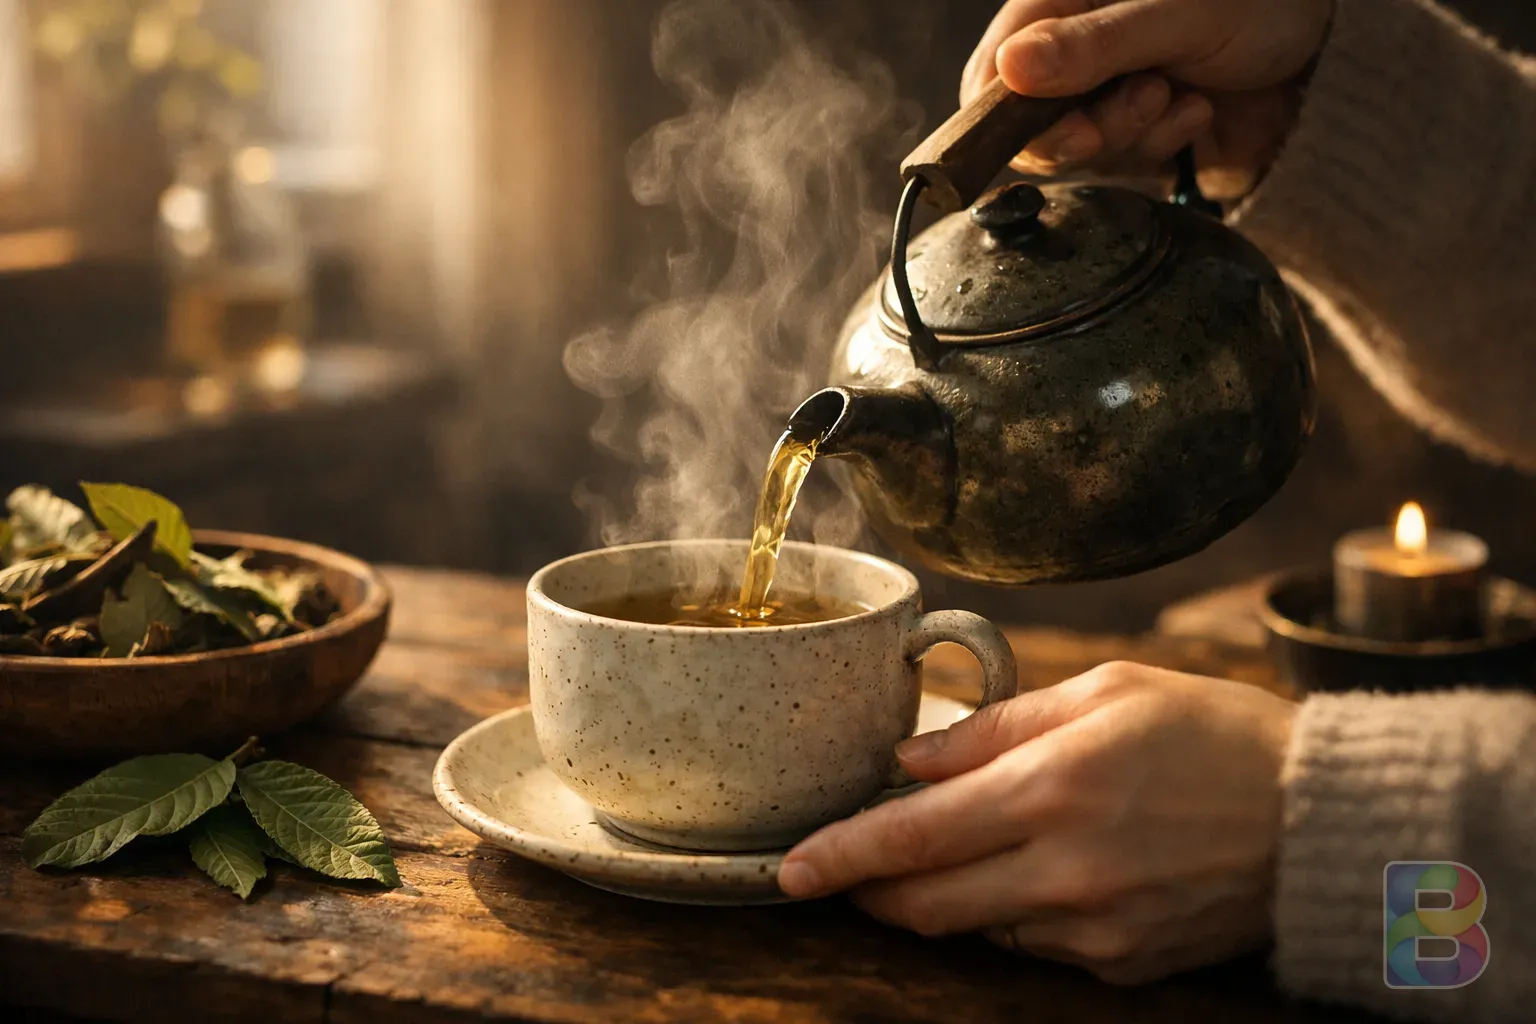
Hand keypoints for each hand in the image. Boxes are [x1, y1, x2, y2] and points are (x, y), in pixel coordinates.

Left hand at [778, 662, 1296, 983]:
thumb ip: (996, 725)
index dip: (840, 857)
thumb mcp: (1105, 693)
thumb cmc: (1212, 734)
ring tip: (959, 848)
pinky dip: (1009, 912)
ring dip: (941, 897)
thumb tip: (910, 756)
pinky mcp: (1124, 964)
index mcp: (1055, 788)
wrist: (1322, 820)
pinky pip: (1033, 946)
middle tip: (843, 867)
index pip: (913, 837)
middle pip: (925, 905)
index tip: (790, 869)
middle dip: (870, 891)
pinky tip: (1038, 871)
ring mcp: (1096, 929)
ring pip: (973, 929)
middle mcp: (1067, 871)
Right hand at [962, 0, 1334, 196]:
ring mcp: (1103, 91)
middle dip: (1085, 128)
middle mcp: (1075, 47)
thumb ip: (1094, 46)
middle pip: (1028, 121)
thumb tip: (1011, 70)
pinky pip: (1117, 164)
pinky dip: (1156, 147)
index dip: (1009, 112)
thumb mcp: (1179, 16)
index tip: (1060, 128)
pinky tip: (1197, 113)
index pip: (993, 70)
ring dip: (1129, 135)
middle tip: (1145, 101)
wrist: (1334, 57)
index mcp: (1066, 0)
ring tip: (1182, 98)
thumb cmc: (1265, 5)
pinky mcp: (1134, 130)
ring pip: (1074, 149)